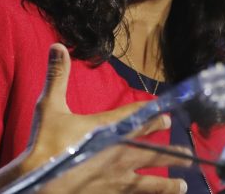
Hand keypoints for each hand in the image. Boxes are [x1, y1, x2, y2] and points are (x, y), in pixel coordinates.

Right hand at [0, 43, 190, 192]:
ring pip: (148, 182)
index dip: (152, 117)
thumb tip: (57, 45)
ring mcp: (115, 180)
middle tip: (186, 154)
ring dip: (166, 184)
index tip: (166, 117)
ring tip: (181, 187)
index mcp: (107, 130)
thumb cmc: (45, 146)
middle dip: (170, 152)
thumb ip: (57, 76)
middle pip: (151, 153)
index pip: (136, 120)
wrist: (38, 184)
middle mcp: (118, 155)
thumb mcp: (49, 107)